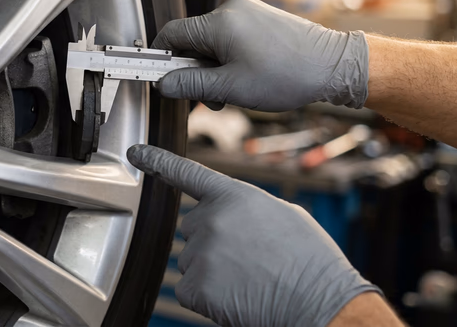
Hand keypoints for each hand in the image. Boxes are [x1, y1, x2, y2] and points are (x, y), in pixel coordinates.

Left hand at [127, 144, 379, 326]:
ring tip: (249, 278)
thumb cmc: (310, 262)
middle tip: (248, 258)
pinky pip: (190, 289)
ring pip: (192, 259)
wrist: (320, 303)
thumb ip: (248, 208)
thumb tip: (234, 216)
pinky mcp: (195, 286)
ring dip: (212, 270)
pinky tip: (237, 296)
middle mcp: (211, 219)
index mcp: (235, 196)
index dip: (158, 161)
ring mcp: (201, 252)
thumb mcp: (285, 215)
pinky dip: (208, 297)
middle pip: (192, 226)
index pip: (187, 173)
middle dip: (212, 239)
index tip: (135, 153)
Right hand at [152, 0, 368, 111]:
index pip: (171, 34)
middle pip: (193, 40)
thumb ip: (191, 85)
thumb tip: (163, 84)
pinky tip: (248, 78)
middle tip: (211, 98)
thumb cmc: (287, 76)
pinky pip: (232, 38)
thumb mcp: (230, 88)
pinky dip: (231, 59)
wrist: (335, 66)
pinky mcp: (262, 18)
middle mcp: (231, 10)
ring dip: (214, 69)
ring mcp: (248, 12)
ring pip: (213, 42)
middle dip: (195, 71)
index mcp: (218, 23)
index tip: (161, 78)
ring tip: (234, 91)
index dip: (161, 58)